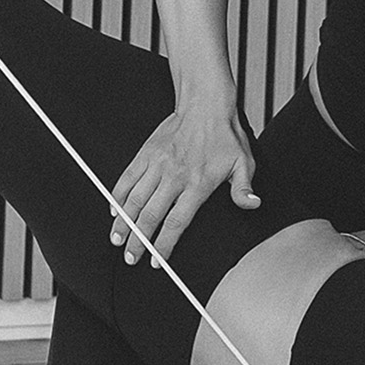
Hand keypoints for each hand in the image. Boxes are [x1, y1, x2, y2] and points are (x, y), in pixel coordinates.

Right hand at [109, 104, 257, 264]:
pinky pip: (126, 179)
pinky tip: (113, 211)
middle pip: (150, 216)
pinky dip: (117, 196)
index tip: (156, 260)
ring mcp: (157, 165)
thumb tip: (251, 205)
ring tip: (117, 240)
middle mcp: (174, 176)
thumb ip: (243, 188)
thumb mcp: (244, 162)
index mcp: (197, 183)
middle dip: (138, 241)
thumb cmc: (225, 135)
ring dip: (123, 223)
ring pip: (134, 200)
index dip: (164, 244)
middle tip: (131, 258)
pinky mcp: (146, 154)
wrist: (205, 103)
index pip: (176, 222)